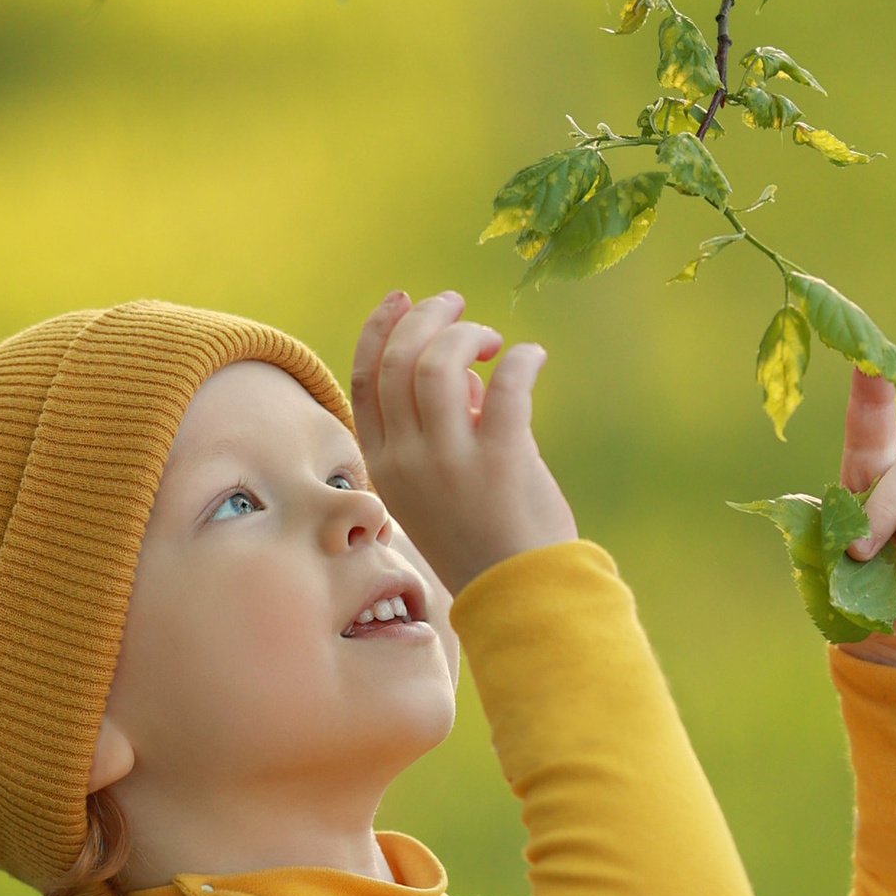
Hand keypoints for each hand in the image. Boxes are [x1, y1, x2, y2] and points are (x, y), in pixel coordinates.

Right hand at [349, 287, 579, 597]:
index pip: (363, 379)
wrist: (520, 596)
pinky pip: (504, 385)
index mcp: (384, 464)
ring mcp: (448, 461)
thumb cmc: (484, 538)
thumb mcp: (439, 483)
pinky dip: (520, 359)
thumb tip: (463, 375)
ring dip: (465, 334)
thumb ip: (444, 426)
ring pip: (438, 364)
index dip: (380, 329)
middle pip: (398, 361)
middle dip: (427, 318)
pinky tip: (532, 356)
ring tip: (492, 339)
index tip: (403, 299)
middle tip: (458, 306)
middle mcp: (406, 459)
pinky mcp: (498, 460)